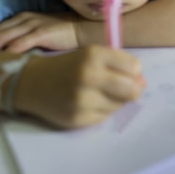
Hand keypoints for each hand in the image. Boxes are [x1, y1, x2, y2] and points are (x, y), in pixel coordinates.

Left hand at [0, 12, 79, 52]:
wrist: (85, 29)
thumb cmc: (64, 35)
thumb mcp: (40, 33)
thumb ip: (25, 39)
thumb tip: (11, 55)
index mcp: (22, 18)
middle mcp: (23, 18)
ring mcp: (32, 24)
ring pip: (1, 37)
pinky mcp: (41, 32)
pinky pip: (18, 44)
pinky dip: (7, 53)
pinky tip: (2, 62)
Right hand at [15, 45, 144, 128]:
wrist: (31, 82)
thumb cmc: (69, 66)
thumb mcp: (92, 55)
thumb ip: (120, 65)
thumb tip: (143, 84)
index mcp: (94, 55)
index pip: (134, 68)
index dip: (134, 71)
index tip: (124, 72)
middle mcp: (88, 76)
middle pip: (132, 90)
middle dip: (132, 90)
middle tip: (123, 88)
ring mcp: (82, 100)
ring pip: (120, 105)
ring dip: (115, 100)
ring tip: (99, 93)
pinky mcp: (77, 118)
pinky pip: (105, 117)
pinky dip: (101, 110)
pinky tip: (88, 103)